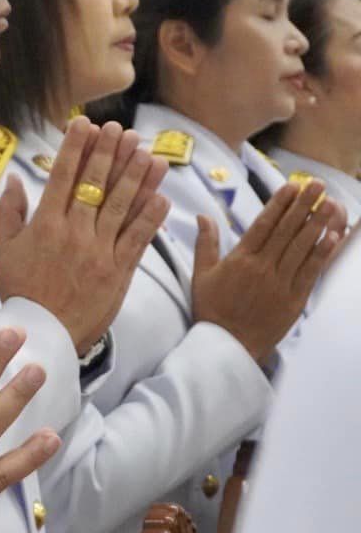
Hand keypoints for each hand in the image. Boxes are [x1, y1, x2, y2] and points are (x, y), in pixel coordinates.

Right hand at [0, 118, 169, 353]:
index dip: (75, 147)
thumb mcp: (3, 249)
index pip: (62, 176)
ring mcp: (98, 252)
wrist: (43, 334)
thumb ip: (8, 211)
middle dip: (109, 153)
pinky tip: (161, 195)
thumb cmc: (20, 289)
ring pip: (120, 207)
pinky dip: (150, 217)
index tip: (85, 124)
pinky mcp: (118, 272)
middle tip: (121, 129)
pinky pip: (137, 240)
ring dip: (135, 177)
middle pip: (95, 185)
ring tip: (148, 153)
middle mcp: (73, 233)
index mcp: (45, 224)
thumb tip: (14, 179)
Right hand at [193, 180, 344, 363]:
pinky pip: (310, 273)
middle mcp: (262, 268)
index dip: (279, 204)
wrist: (227, 347)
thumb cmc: (211, 310)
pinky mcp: (294, 300)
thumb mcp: (201, 274)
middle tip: (317, 185)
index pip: (264, 225)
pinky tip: (332, 237)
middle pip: (286, 231)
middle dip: (303, 206)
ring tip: (330, 204)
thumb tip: (203, 216)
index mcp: (240, 259)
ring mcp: (280, 284)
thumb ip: (205, 243)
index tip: (291, 187)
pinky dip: (322, 254)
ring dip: (317, 224)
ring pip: (301, 248)